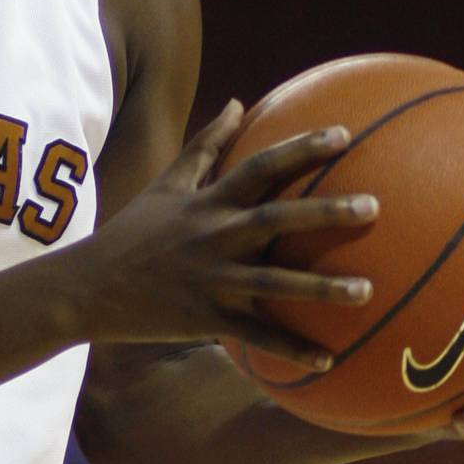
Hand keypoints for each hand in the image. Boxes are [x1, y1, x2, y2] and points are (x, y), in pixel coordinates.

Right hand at [79, 99, 377, 362]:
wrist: (90, 287)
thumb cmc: (134, 231)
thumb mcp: (167, 182)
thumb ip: (206, 144)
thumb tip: (238, 102)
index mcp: (208, 202)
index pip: (259, 166)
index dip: (301, 149)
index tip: (345, 136)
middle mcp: (214, 237)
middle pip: (275, 219)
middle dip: (324, 212)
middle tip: (374, 206)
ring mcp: (211, 280)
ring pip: (274, 282)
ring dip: (320, 288)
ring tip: (367, 291)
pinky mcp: (205, 319)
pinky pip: (255, 337)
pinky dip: (291, 350)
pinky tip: (330, 361)